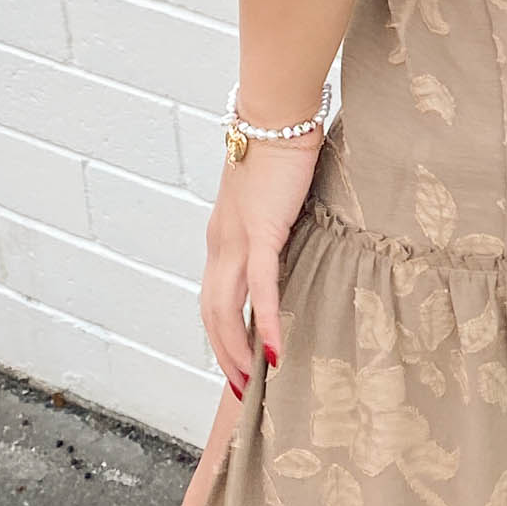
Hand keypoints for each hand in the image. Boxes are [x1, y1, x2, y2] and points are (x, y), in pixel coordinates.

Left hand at [200, 128, 322, 393]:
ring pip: (227, 308)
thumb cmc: (281, 149)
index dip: (222, 336)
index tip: (239, 365)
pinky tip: (275, 348)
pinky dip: (267, 320)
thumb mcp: (275, 200)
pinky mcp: (261, 231)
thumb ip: (277, 229)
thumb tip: (294, 249)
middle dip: (225, 355)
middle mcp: (221, 243)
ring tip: (255, 381)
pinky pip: (261, 286)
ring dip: (239, 350)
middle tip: (244, 391)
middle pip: (212, 313)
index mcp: (223, 237)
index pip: (215, 298)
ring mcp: (237, 239)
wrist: (277, 115)